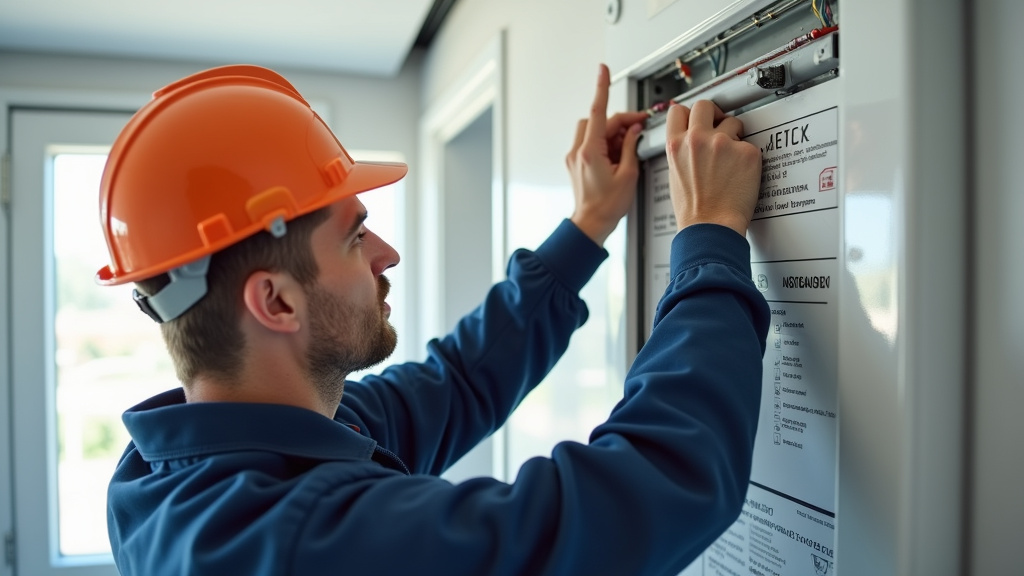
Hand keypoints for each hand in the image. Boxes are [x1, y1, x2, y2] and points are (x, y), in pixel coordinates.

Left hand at [567, 64, 647, 245]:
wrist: (591, 223)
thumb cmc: (608, 206)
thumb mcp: (628, 174)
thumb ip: (630, 146)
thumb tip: (633, 130)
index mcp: (590, 152)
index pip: (598, 111)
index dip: (602, 88)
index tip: (603, 70)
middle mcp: (578, 152)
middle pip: (598, 120)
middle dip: (617, 121)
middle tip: (636, 130)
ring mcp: (575, 157)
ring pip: (593, 130)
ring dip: (611, 133)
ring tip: (626, 149)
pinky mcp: (576, 162)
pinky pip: (590, 142)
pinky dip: (605, 143)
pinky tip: (617, 156)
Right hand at [665, 100, 761, 235]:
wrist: (711, 227)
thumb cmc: (694, 211)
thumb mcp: (676, 176)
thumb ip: (682, 152)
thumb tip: (688, 141)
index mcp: (676, 145)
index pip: (679, 111)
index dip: (690, 113)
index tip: (697, 118)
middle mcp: (697, 139)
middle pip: (705, 105)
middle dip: (714, 113)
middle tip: (720, 126)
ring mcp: (723, 144)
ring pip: (733, 122)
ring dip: (734, 135)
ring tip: (733, 158)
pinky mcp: (747, 152)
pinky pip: (750, 145)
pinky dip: (748, 157)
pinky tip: (742, 174)